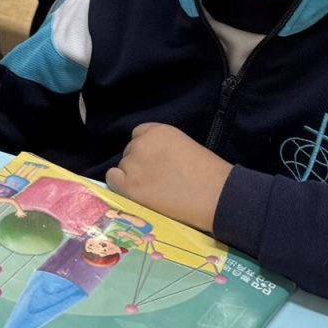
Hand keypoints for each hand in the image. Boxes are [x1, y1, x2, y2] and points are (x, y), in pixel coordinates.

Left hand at [104, 123, 233, 232]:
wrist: (216, 195)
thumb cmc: (209, 174)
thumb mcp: (185, 147)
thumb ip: (164, 149)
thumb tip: (155, 161)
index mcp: (158, 131)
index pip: (139, 135)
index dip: (146, 150)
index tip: (155, 163)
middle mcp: (141, 143)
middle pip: (129, 153)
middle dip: (139, 165)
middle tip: (156, 181)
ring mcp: (133, 164)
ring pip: (122, 168)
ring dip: (132, 178)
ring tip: (152, 191)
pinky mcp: (129, 186)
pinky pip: (112, 180)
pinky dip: (120, 187)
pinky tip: (137, 194)